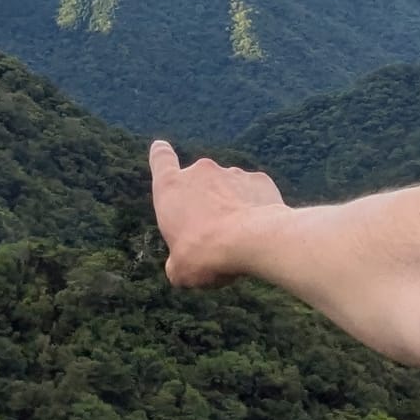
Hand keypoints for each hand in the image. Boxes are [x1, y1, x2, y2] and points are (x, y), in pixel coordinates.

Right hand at [149, 139, 285, 286]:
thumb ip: (176, 261)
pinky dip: (254, 206)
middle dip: (203, 201)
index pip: (160, 158)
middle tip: (210, 233)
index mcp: (171, 188)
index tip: (162, 150)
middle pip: (198, 181)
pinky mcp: (259, 180)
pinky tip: (258, 230)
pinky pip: (253, 193)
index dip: (160, 155)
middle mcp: (200, 172)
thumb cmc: (207, 253)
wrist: (253, 241)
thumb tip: (180, 266)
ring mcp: (232, 173)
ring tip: (238, 236)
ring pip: (227, 188)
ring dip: (229, 204)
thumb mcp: (179, 269)